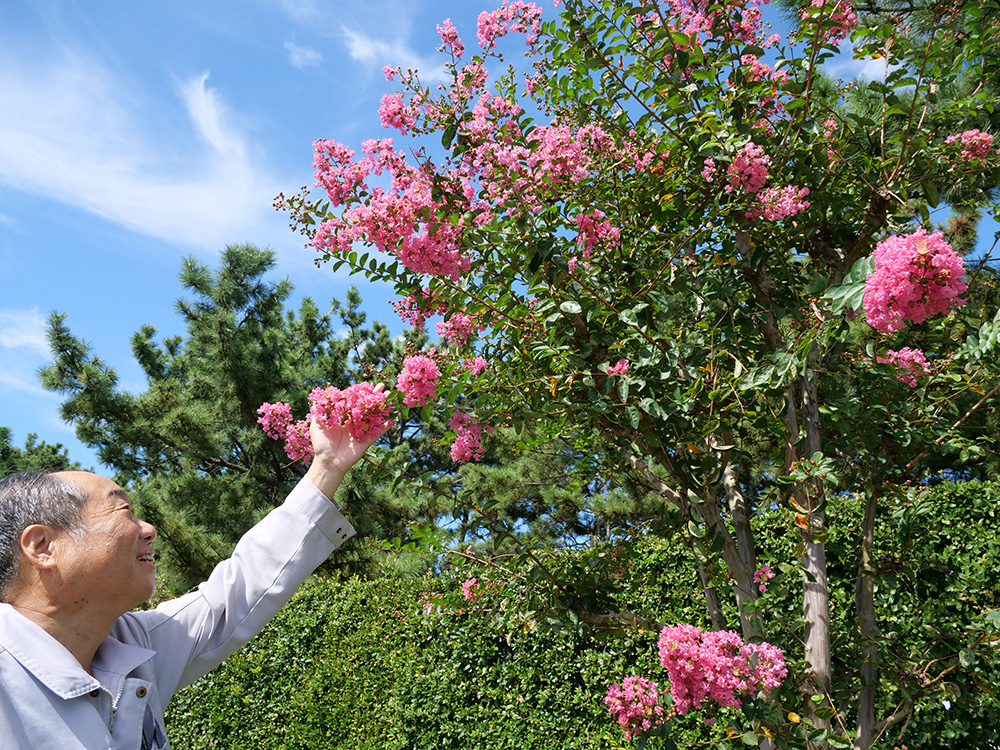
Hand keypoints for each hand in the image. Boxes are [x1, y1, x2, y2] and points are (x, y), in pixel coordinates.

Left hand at [305, 383, 392, 498]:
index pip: (354, 402)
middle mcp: (354, 423)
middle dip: (374, 396)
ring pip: (374, 416)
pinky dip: (386, 425)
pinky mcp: (368, 440)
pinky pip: (379, 431)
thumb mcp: (316, 425)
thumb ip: (318, 412)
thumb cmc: (321, 445)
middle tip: (382, 385)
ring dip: (383, 406)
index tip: (366, 384)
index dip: (360, 394)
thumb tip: (317, 398)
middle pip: (366, 406)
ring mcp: (362, 431)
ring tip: (390, 396)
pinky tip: (394, 417)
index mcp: (343, 418)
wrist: (328, 462)